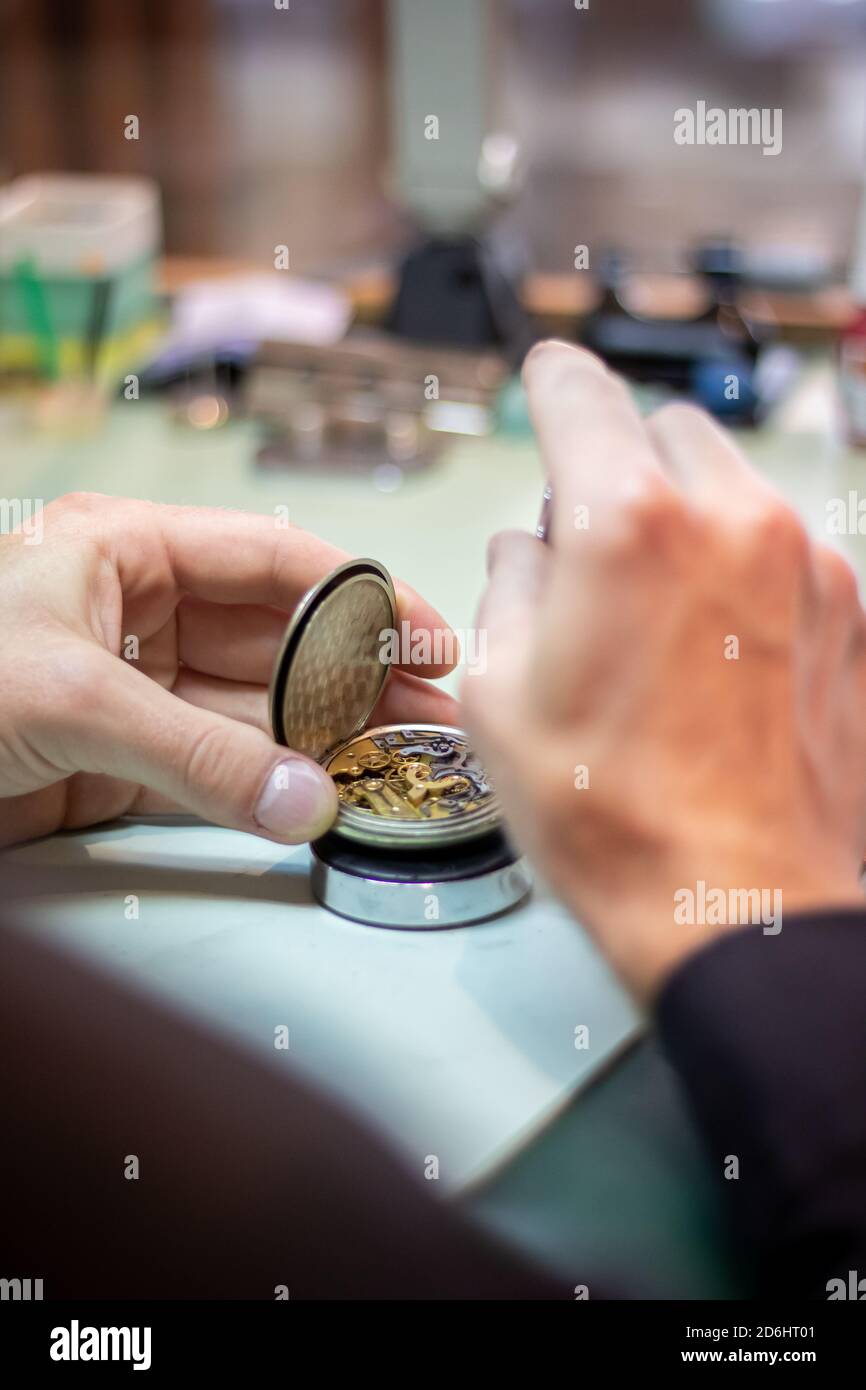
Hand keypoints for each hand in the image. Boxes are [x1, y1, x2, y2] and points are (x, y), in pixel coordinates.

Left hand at [0, 493, 456, 848]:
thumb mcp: (70, 698)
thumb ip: (197, 754)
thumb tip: (306, 801)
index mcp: (125, 548)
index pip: (272, 559)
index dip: (360, 594)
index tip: (430, 634)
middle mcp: (139, 612)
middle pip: (275, 637)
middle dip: (359, 673)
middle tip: (437, 711)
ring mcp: (135, 691)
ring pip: (253, 709)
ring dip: (326, 735)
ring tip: (405, 755)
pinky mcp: (121, 763)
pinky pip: (217, 769)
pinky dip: (270, 787)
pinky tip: (327, 792)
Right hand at [462, 342, 865, 999]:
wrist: (745, 907)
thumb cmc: (616, 819)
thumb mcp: (500, 701)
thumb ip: (508, 586)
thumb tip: (531, 549)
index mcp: (628, 526)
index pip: (580, 396)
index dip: (552, 383)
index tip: (550, 381)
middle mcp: (730, 520)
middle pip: (666, 431)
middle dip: (622, 468)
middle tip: (591, 551)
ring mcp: (805, 563)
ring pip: (732, 485)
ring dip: (688, 517)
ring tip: (657, 617)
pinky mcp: (851, 611)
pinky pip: (782, 547)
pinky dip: (742, 567)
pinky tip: (715, 652)